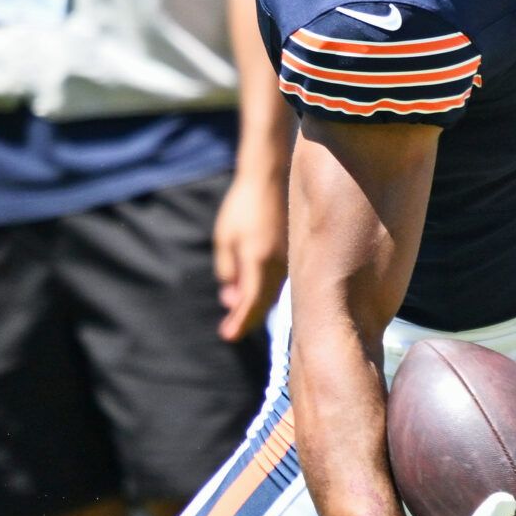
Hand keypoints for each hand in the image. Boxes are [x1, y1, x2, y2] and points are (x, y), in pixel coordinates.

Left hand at [212, 168, 286, 340]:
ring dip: (255, 307)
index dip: (240, 322)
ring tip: (237, 319)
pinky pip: (277, 282)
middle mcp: (277, 264)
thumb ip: (228, 272)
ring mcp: (288, 259)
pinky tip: (253, 296)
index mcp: (258, 260)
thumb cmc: (242, 207)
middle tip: (229, 332)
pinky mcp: (291, 254)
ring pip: (271, 294)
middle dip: (245, 320)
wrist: (268, 179)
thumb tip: (232, 300)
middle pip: (262, 303)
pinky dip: (264, 292)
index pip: (250, 302)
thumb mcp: (224, 239)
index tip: (227, 336)